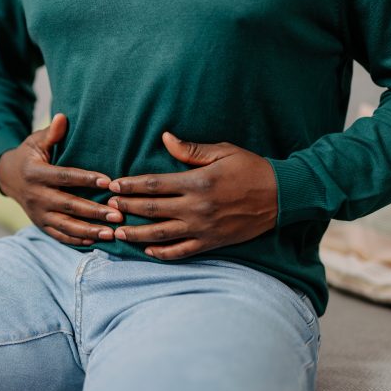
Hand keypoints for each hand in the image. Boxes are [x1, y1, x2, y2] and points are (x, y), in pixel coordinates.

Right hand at [0, 114, 122, 245]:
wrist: (8, 177)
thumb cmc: (29, 155)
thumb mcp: (36, 141)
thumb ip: (51, 133)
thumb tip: (62, 117)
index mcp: (35, 173)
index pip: (65, 177)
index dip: (86, 180)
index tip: (108, 182)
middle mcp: (36, 196)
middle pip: (69, 205)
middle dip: (94, 212)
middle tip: (118, 215)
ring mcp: (38, 213)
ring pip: (65, 225)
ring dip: (89, 231)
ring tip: (111, 234)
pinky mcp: (40, 224)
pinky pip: (59, 235)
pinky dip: (76, 240)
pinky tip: (95, 241)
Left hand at [107, 132, 277, 259]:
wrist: (282, 196)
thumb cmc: (252, 168)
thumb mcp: (223, 152)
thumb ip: (191, 149)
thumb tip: (165, 138)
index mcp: (197, 182)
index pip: (154, 184)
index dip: (130, 185)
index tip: (113, 186)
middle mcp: (197, 207)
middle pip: (152, 209)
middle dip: (127, 208)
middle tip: (108, 208)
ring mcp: (203, 227)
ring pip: (161, 234)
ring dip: (136, 234)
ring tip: (118, 233)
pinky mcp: (211, 242)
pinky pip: (182, 251)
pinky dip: (163, 253)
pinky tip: (148, 251)